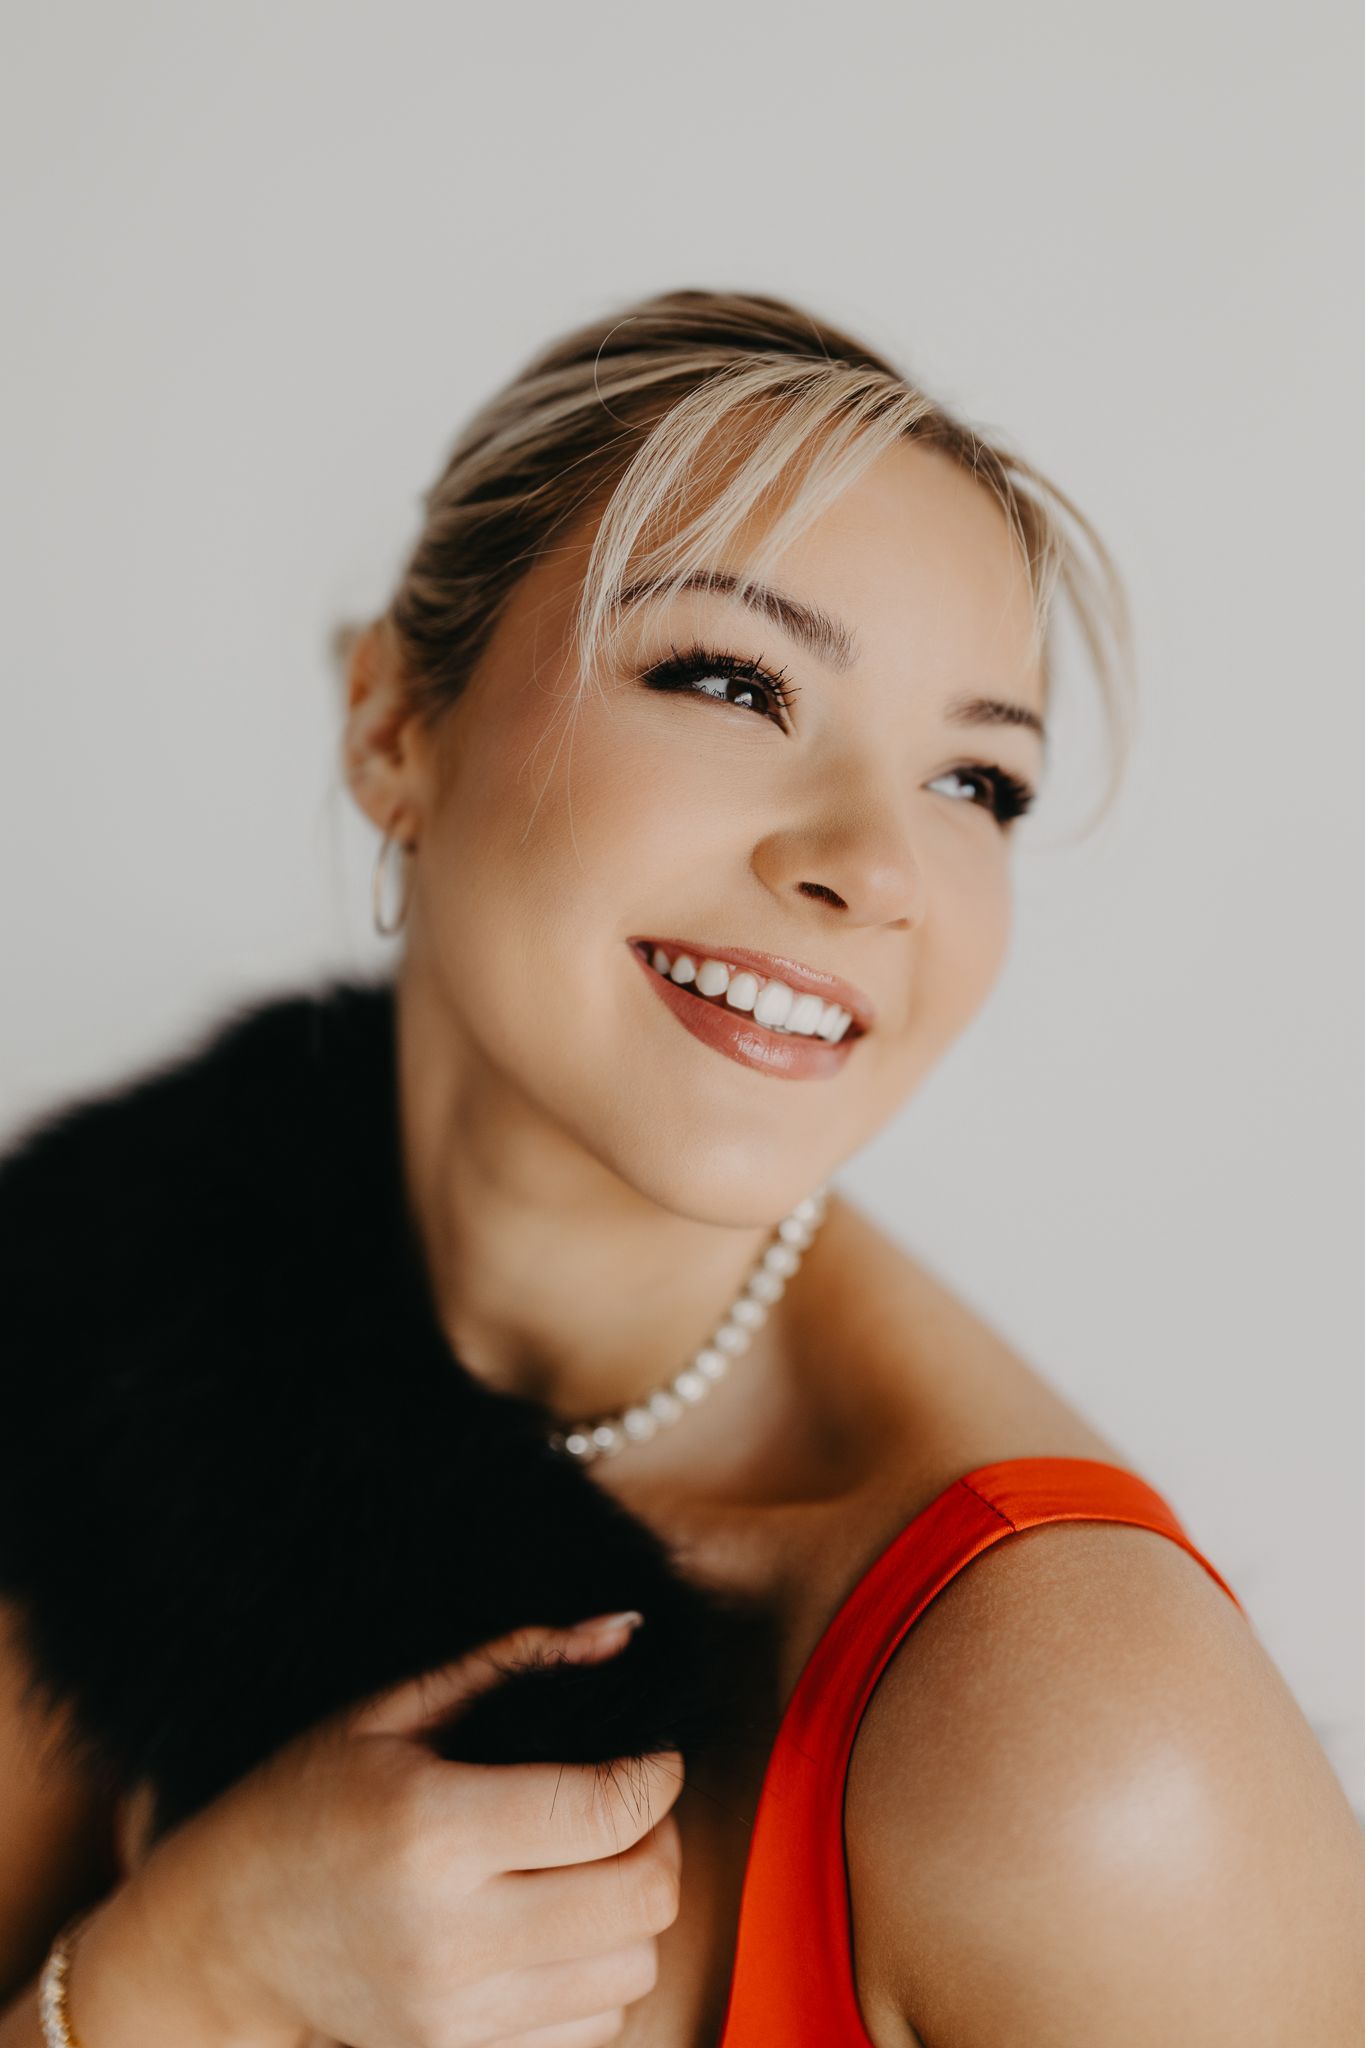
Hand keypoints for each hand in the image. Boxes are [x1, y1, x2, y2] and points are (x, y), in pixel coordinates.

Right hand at [168, 1614, 684, 2047]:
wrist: (226, 1934)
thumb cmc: (310, 1799)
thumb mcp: (395, 1708)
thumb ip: (517, 1660)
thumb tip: (624, 1629)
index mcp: (433, 1830)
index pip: (604, 1810)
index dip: (656, 1771)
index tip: (654, 1752)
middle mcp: (452, 1933)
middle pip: (641, 1898)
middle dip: (660, 1838)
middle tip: (629, 1804)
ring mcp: (458, 2010)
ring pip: (634, 1970)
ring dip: (636, 1911)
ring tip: (594, 1864)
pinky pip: (597, 2026)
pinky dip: (602, 1973)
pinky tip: (562, 1925)